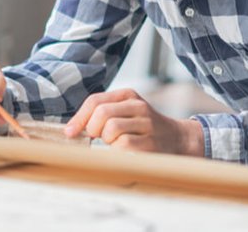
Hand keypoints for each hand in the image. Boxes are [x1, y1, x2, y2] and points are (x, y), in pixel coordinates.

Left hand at [64, 88, 204, 155]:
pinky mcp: (151, 143)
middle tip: (98, 137)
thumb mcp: (125, 112)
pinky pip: (123, 145)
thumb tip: (70, 129)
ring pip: (111, 129)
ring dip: (107, 141)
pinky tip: (125, 151)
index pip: (95, 101)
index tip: (70, 133)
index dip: (79, 118)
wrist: (178, 140)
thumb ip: (102, 114)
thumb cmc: (142, 128)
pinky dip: (117, 152)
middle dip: (92, 129)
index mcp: (128, 95)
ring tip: (115, 143)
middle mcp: (138, 106)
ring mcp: (146, 124)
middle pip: (101, 113)